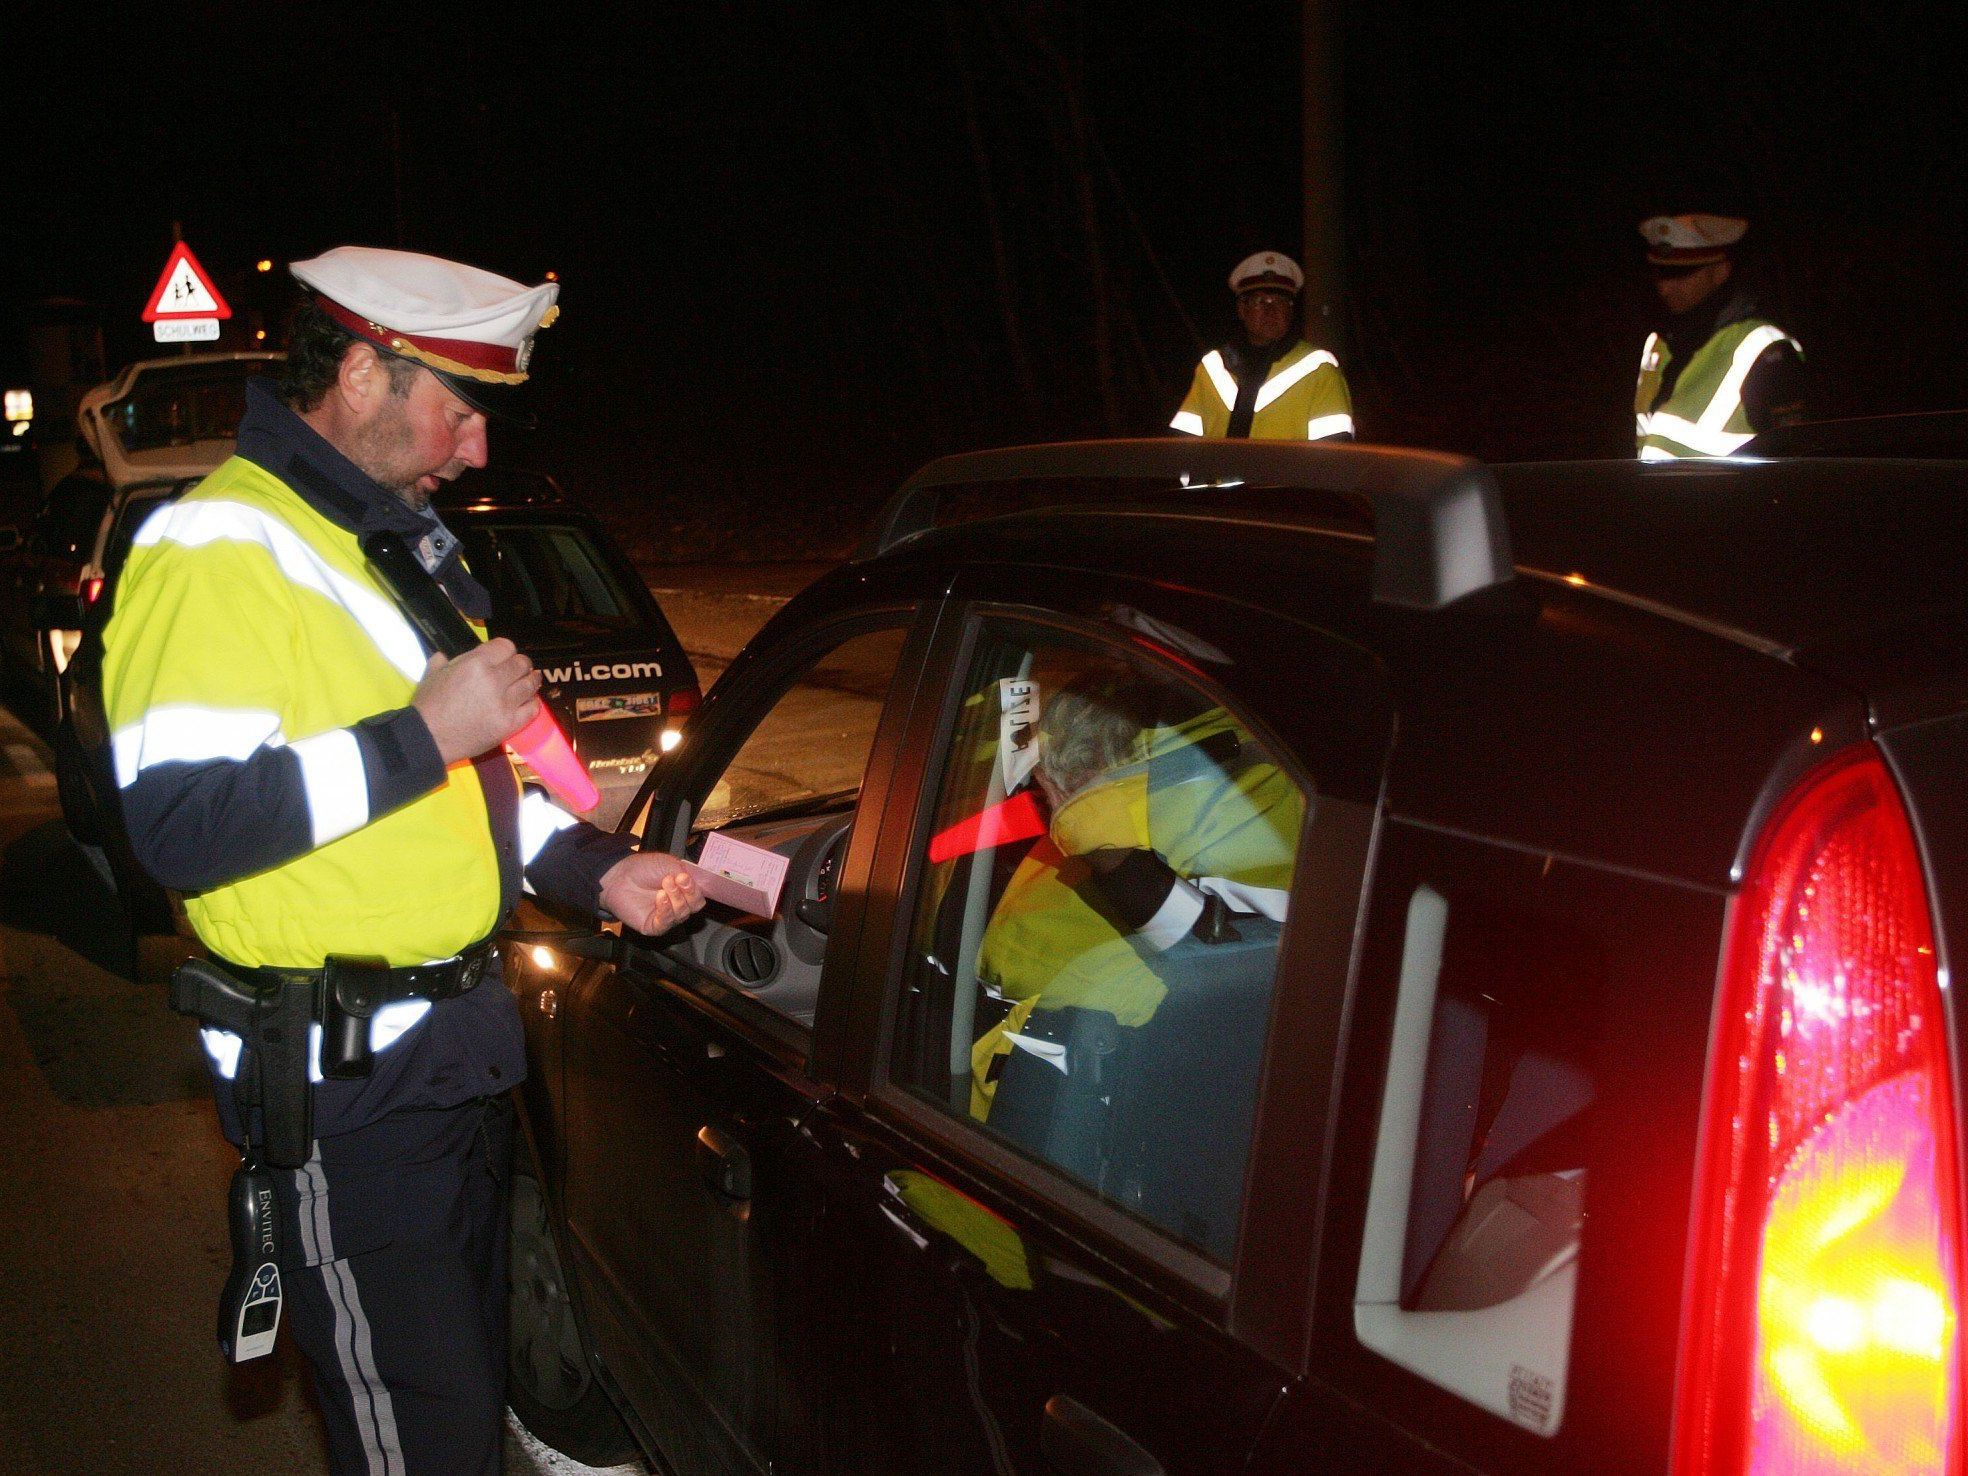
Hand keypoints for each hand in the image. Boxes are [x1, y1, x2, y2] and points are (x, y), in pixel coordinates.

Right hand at [412, 639, 540, 763]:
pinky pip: (532, 709)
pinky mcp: (510, 724)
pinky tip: (529, 701)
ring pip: (530, 685)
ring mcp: (504, 703)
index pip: (506, 646)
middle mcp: (494, 680)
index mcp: (475, 663)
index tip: (504, 656)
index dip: (506, 650)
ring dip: (531, 681)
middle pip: (521, 664)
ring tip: (531, 680)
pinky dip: (533, 702)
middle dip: (521, 664)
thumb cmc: (428, 706)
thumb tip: (444, 656)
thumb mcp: (432, 675)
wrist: (429, 738)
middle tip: (519, 669)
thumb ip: (443, 662)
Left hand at [600, 852, 705, 935]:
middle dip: (688, 892)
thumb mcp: (669, 864)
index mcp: (683, 890)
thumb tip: (695, 882)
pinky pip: (666, 923)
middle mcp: (677, 904)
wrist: (620, 875)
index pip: (699, 895)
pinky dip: (665, 910)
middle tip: (676, 879)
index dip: (696, 888)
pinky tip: (660, 898)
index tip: (686, 877)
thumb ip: (686, 874)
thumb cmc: (642, 869)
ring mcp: (666, 915)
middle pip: (694, 906)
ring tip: (664, 885)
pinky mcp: (653, 926)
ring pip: (682, 914)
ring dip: (675, 898)